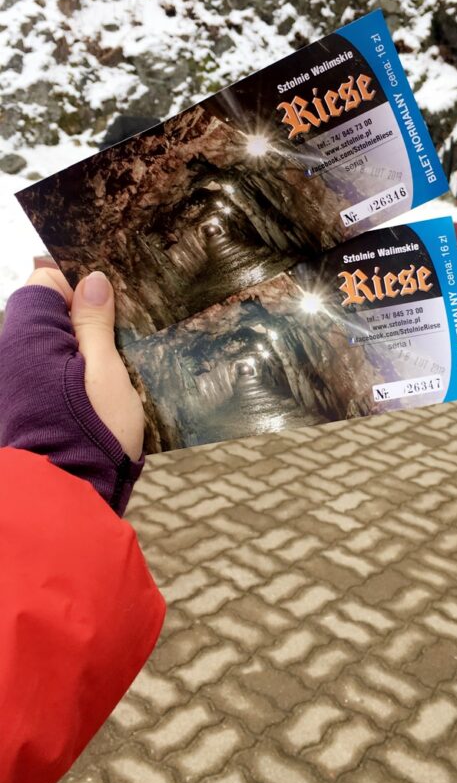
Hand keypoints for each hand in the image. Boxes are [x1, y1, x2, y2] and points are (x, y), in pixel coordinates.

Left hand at [26, 268, 143, 461]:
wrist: (65, 502)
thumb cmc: (91, 433)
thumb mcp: (104, 369)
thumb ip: (93, 322)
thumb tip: (91, 280)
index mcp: (26, 336)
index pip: (44, 282)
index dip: (78, 287)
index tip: (110, 306)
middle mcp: (8, 354)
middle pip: (44, 315)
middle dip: (80, 320)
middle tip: (118, 340)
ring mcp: (11, 384)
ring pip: (47, 347)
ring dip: (77, 351)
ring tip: (110, 373)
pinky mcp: (18, 409)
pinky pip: (43, 375)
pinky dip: (67, 377)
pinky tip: (93, 398)